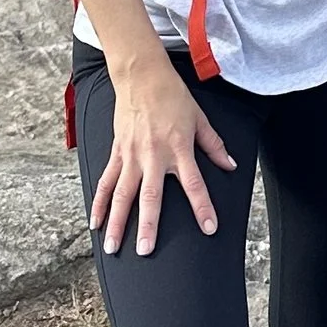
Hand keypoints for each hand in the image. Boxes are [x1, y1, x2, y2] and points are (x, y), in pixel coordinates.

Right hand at [90, 53, 238, 257]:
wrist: (142, 75)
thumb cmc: (173, 96)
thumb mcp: (200, 119)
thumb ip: (214, 145)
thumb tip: (231, 165)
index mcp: (179, 149)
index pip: (194, 184)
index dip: (203, 207)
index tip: (209, 228)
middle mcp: (153, 156)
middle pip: (150, 196)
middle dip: (148, 226)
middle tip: (145, 250)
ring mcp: (131, 155)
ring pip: (122, 195)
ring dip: (117, 222)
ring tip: (112, 247)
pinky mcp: (117, 152)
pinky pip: (107, 181)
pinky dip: (100, 203)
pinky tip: (96, 222)